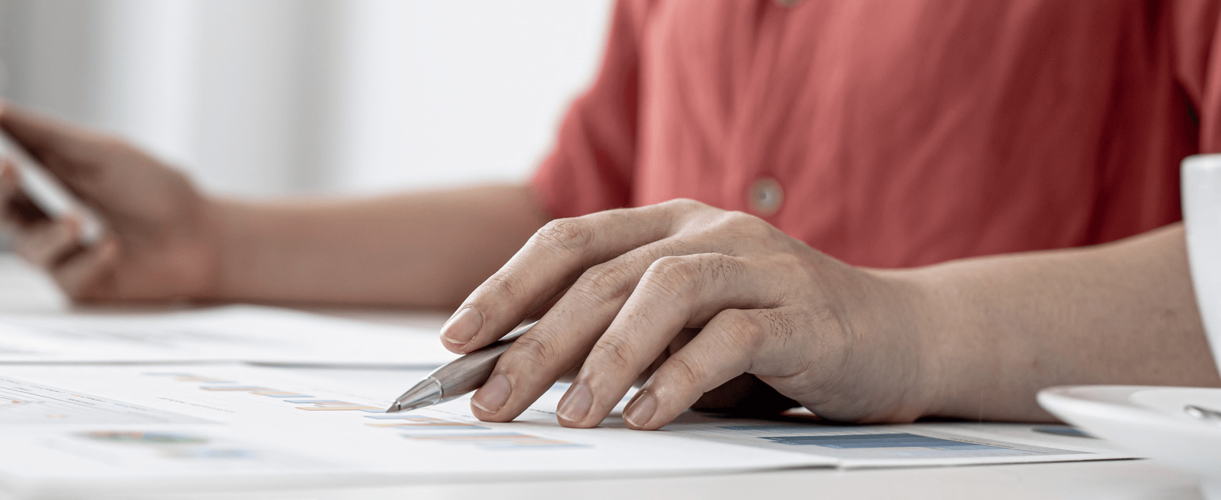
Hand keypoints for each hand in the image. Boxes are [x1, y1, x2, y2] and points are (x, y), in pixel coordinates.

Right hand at [0, 100, 217, 301]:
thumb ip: (50, 137)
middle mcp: (41, 213)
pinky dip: (90, 258)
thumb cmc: (155, 190)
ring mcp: (56, 251)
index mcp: (44, 174)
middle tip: (6, 167)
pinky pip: (65, 275)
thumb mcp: (104, 153)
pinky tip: (113, 248)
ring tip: (82, 219)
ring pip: (25, 246)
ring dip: (52, 230)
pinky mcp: (76, 285)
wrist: (203, 237)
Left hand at [439, 199, 936, 428]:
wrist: (902, 337)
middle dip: (535, 342)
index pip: (568, 243)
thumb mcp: (685, 332)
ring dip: (605, 358)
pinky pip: (730, 338)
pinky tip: (645, 416)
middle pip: (601, 275)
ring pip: (661, 292)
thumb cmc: (779, 337)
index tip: (457, 339)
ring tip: (569, 415)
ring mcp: (758, 264)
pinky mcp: (802, 311)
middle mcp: (707, 231)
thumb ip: (620, 340)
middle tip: (493, 399)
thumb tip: (524, 377)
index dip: (505, 287)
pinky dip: (679, 378)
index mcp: (668, 225)